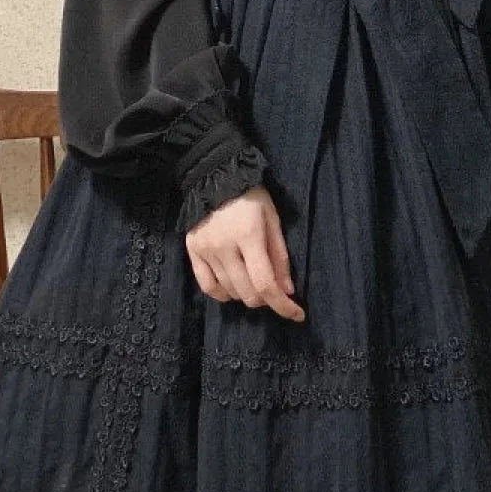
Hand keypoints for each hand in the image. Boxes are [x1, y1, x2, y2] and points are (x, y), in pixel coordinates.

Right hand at [185, 185, 304, 321]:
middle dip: (266, 299)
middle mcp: (224, 248)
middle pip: (248, 293)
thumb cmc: (250, 195)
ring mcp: (206, 251)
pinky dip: (224, 294)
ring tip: (254, 281)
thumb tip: (287, 290)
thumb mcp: (272, 218)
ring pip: (229, 293)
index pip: (265, 283)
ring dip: (247, 295)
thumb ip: (279, 255)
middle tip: (274, 288)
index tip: (298, 315)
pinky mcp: (192, 252)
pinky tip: (233, 288)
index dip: (283, 305)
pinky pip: (207, 287)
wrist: (213, 176)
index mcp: (249, 236)